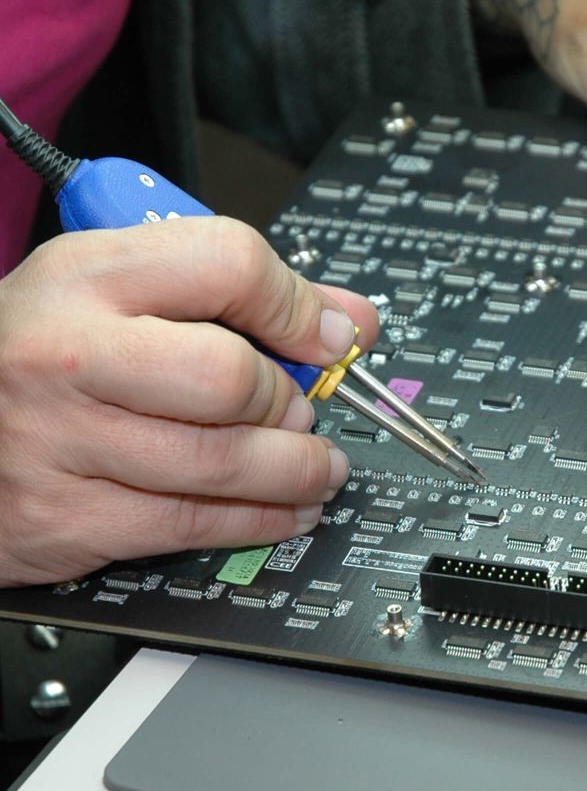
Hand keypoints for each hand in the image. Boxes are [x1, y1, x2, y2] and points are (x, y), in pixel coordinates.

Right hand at [0, 218, 379, 586]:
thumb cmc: (36, 348)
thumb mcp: (117, 288)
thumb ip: (234, 291)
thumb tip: (346, 321)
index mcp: (88, 276)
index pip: (228, 265)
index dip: (298, 305)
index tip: (331, 335)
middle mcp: (67, 353)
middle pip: (229, 378)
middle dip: (292, 402)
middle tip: (309, 413)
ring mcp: (60, 440)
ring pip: (221, 462)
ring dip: (296, 471)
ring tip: (319, 468)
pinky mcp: (62, 517)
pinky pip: (190, 524)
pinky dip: (258, 521)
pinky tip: (285, 510)